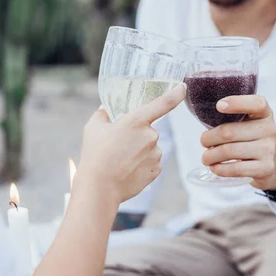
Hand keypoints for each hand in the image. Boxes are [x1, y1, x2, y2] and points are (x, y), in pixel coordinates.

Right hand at [73, 83, 185, 204]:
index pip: (163, 103)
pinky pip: (152, 162)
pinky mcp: (157, 170)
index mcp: (136, 121)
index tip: (183, 87)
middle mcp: (151, 136)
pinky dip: (142, 164)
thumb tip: (105, 110)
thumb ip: (102, 114)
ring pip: (150, 147)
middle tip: (118, 146)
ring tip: (121, 161)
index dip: (175, 93)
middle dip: (136, 135)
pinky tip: (128, 169)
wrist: (100, 188)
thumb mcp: (93, 128)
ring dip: (139, 151)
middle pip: (148, 130)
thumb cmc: (95, 156)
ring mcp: (156, 154)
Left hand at [200, 95, 275, 191]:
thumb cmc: (250, 138)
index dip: (237, 103)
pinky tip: (215, 167)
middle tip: (203, 141)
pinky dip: (220, 169)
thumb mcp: (247, 122)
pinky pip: (236, 169)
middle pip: (230, 132)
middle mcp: (269, 129)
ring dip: (211, 155)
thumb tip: (204, 116)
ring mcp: (269, 149)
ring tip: (206, 157)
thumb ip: (232, 116)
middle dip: (209, 138)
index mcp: (264, 113)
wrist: (271, 163)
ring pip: (229, 151)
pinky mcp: (266, 168)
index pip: (256, 104)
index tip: (218, 106)